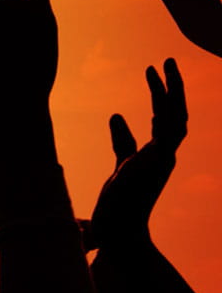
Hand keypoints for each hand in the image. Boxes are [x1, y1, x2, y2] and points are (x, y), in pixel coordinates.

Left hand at [90, 59, 186, 249]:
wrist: (117, 233)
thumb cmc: (118, 204)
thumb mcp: (121, 162)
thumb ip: (122, 139)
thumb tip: (116, 114)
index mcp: (157, 153)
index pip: (165, 117)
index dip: (160, 93)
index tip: (148, 69)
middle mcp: (165, 155)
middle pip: (176, 113)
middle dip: (173, 86)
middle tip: (166, 59)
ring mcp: (162, 161)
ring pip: (177, 119)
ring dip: (172, 91)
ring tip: (164, 65)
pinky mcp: (155, 166)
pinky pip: (168, 136)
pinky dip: (166, 117)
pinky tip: (159, 94)